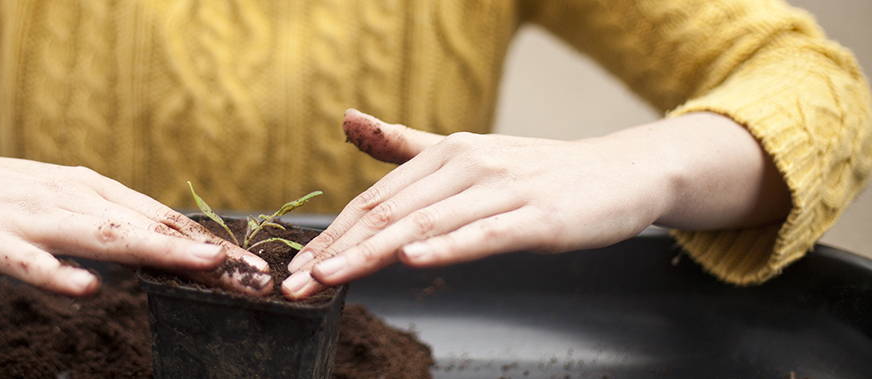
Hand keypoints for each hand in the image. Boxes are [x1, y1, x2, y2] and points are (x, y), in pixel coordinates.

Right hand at [0, 151, 272, 295]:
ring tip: (199, 263)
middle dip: (199, 250)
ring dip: (154, 249)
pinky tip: (87, 287)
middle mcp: (70, 198)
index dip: (206, 242)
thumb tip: (162, 239)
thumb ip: (106, 220)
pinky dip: (59, 274)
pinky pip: (30, 262)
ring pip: (101, 236)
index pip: (160, 217)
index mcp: (89, 191)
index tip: (251, 267)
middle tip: (247, 273)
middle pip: (145, 225)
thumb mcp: (61, 199)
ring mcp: (32, 219)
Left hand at [280, 109, 678, 298]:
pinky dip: (445, 246)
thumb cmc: (537, 172)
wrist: (620, 174)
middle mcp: (468, 165)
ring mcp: (503, 190)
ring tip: (329, 277)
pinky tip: (410, 259)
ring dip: (370, 254)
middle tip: (296, 284)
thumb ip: (404, 145)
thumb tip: (348, 120)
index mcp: (446, 153)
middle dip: (336, 251)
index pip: (375, 201)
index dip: (331, 234)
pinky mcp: (538, 219)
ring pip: (424, 224)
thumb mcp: (466, 153)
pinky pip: (483, 234)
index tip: (295, 267)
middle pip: (389, 213)